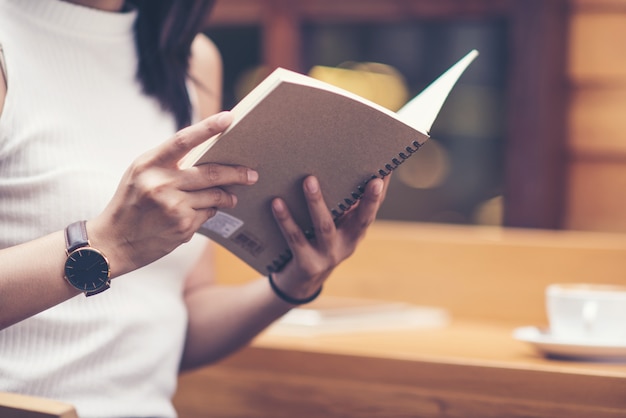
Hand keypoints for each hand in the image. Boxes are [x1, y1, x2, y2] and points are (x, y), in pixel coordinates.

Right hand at [89, 111, 257, 276]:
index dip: (207, 128)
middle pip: (211, 173)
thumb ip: (168, 162)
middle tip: (252, 174)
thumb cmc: (130, 203)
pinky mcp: (182, 227)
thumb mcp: (140, 174)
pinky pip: (208, 214)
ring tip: (230, 197)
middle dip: (237, 173)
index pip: (183, 140)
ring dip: (226, 197)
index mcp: (149, 164)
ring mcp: (173, 207)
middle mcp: (161, 184)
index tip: (228, 118)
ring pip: (215, 196)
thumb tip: (208, 153)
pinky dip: (209, 212)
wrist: (113, 243)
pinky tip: (197, 214)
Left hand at [269, 174, 387, 301]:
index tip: (387, 171)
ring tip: (309, 180)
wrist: (299, 283)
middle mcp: (347, 245)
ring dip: (317, 202)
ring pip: (324, 226)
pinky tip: (277, 202)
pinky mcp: (307, 264)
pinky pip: (295, 238)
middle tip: (374, 180)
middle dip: (370, 201)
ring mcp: (328, 256)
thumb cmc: (317, 242)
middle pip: (362, 221)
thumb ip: (341, 206)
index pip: (373, 210)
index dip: (380, 192)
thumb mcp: (334, 227)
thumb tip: (342, 168)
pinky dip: (286, 220)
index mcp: (356, 232)